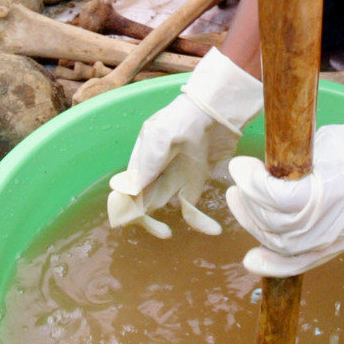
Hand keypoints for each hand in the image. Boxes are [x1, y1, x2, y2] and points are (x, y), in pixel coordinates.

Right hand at [107, 48, 263, 237]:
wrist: (216, 111)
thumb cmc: (183, 118)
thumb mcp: (160, 136)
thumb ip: (147, 164)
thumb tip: (131, 192)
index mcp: (140, 161)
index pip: (127, 191)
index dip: (127, 207)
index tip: (135, 218)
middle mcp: (155, 174)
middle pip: (143, 205)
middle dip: (148, 221)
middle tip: (162, 232)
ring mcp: (176, 180)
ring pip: (166, 209)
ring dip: (170, 223)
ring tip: (180, 231)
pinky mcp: (196, 184)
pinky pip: (192, 209)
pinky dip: (200, 222)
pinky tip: (212, 229)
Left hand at [227, 110, 343, 276]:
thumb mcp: (324, 142)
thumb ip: (292, 159)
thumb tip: (261, 167)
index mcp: (328, 190)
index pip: (276, 197)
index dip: (251, 182)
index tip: (239, 165)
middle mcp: (327, 223)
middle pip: (273, 222)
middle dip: (248, 200)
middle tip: (239, 180)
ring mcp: (329, 240)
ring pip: (278, 242)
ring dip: (252, 222)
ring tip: (240, 201)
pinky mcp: (331, 249)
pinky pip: (297, 264)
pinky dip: (273, 265)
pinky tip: (252, 261)